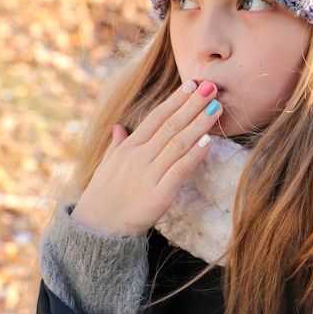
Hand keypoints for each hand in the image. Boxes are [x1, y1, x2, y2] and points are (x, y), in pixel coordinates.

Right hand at [71, 81, 221, 235]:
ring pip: (178, 143)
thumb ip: (117, 144)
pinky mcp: (159, 195)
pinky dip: (194, 155)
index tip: (192, 84)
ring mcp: (149, 174)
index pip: (156, 117)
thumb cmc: (102, 196)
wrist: (96, 229)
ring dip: (199, 124)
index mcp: (129, 147)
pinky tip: (208, 141)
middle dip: (192, 104)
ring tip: (216, 107)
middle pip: (171, 125)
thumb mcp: (107, 165)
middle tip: (210, 86)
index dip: (175, 100)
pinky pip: (179, 170)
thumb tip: (119, 127)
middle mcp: (140, 156)